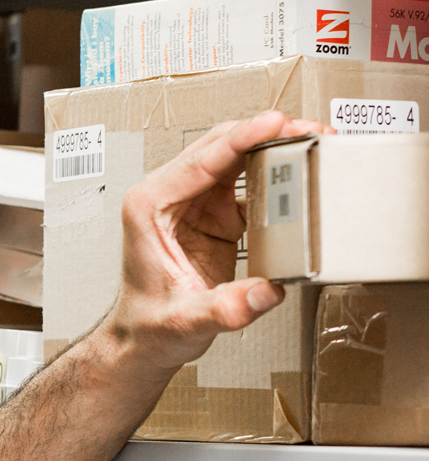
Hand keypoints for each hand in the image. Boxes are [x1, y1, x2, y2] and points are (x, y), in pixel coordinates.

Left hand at [102, 110, 329, 375]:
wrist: (146, 338)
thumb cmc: (151, 324)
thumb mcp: (185, 322)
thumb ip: (224, 309)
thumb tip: (265, 293)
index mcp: (149, 206)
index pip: (200, 159)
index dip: (242, 138)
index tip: (275, 122)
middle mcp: (168, 196)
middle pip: (221, 147)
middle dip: (266, 133)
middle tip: (309, 130)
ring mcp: (192, 202)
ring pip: (236, 158)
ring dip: (274, 148)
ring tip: (313, 144)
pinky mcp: (213, 214)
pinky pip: (248, 183)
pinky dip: (276, 176)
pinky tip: (301, 174)